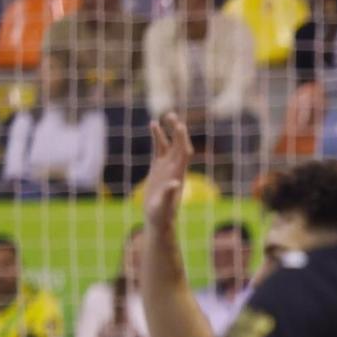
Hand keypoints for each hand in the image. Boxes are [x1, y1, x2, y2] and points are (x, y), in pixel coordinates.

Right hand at [144, 114, 194, 235]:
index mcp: (178, 175)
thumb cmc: (161, 216)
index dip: (182, 140)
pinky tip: (153, 125)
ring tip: (163, 116)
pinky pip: (159, 149)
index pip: (183, 153)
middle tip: (172, 115)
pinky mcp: (158, 169)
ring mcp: (167, 168)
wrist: (159, 220)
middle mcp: (175, 169)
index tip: (179, 126)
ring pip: (169, 145)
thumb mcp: (163, 206)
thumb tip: (175, 183)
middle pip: (178, 146)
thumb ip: (168, 194)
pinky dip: (157, 137)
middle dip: (177, 131)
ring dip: (168, 131)